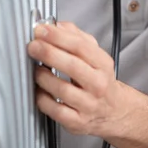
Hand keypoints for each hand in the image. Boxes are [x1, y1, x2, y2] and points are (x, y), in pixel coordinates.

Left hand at [27, 22, 125, 136]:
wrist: (114, 112)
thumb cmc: (100, 81)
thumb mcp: (95, 56)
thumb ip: (77, 37)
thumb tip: (57, 25)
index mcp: (103, 64)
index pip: (81, 46)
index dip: (58, 36)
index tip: (42, 30)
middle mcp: (98, 84)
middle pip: (72, 66)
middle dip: (48, 53)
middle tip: (33, 46)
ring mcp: (88, 105)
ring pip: (62, 89)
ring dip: (43, 77)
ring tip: (36, 70)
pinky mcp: (77, 122)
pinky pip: (55, 111)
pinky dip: (43, 99)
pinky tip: (39, 91)